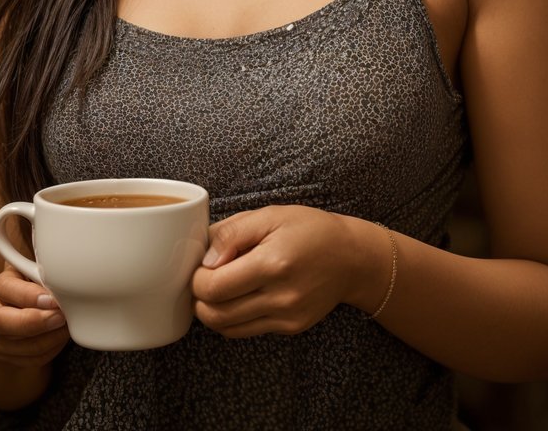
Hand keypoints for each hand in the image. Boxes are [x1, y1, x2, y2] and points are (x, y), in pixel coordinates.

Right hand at [0, 263, 69, 366]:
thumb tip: (63, 260)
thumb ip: (43, 266)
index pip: (5, 289)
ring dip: (48, 339)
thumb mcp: (34, 269)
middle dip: (35, 323)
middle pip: (2, 323)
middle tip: (61, 317)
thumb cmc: (32, 285)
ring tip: (67, 326)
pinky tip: (59, 337)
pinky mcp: (6, 358)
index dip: (29, 296)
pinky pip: (30, 360)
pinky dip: (50, 350)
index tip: (53, 299)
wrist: (14, 310)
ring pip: (18, 346)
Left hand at [192, 205, 359, 338]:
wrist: (351, 257)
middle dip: (199, 298)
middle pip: (216, 314)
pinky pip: (247, 331)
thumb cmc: (310, 229)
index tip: (200, 265)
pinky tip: (238, 297)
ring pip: (228, 328)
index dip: (197, 278)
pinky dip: (232, 318)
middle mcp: (280, 297)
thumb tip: (205, 258)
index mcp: (273, 263)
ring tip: (218, 288)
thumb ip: (232, 233)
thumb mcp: (270, 215)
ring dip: (212, 312)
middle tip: (202, 279)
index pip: (215, 287)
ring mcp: (286, 317)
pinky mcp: (290, 327)